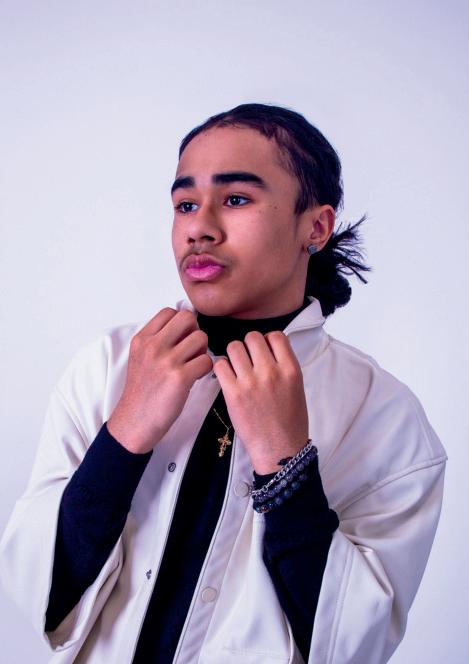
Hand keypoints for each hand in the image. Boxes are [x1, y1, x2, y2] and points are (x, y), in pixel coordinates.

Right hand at [107, 308, 212, 453]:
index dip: (181, 323)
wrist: (135, 421)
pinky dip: (206, 368)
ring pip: (201, 338)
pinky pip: (207, 361)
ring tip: (193, 364)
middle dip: (195, 331)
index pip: (170, 312)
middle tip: (191, 349)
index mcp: (142, 339)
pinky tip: (196, 377)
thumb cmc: (142, 391)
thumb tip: (185, 323)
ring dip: (203, 351)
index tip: (181, 339)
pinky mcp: (180, 378)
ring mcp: (166, 361)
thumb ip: (157, 339)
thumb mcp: (140, 357)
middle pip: (187, 318)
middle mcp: (153, 346)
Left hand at [213, 331, 308, 473]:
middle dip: (248, 346)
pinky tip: (227, 378)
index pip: (275, 336)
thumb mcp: (297, 388)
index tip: (263, 350)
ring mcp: (251, 382)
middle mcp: (271, 372)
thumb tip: (268, 349)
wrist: (280, 450)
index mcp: (291, 369)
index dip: (267, 340)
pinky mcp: (233, 393)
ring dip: (233, 355)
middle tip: (247, 360)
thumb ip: (284, 366)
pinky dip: (221, 368)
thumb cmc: (290, 422)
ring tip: (236, 369)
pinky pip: (220, 365)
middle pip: (252, 337)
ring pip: (234, 347)